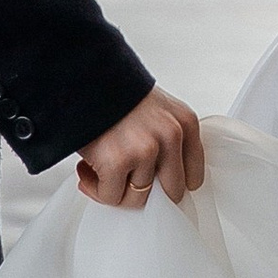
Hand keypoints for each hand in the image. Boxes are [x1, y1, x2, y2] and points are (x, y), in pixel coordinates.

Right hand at [77, 90, 205, 209]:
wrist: (83, 78)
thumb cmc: (116, 96)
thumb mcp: (157, 111)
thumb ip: (166, 143)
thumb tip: (161, 183)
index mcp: (186, 123)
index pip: (194, 176)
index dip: (170, 185)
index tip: (155, 186)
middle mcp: (171, 136)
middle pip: (170, 193)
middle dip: (146, 192)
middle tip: (126, 180)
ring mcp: (146, 150)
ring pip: (138, 199)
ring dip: (116, 190)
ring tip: (102, 171)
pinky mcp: (118, 161)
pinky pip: (111, 197)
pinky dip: (96, 189)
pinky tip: (88, 171)